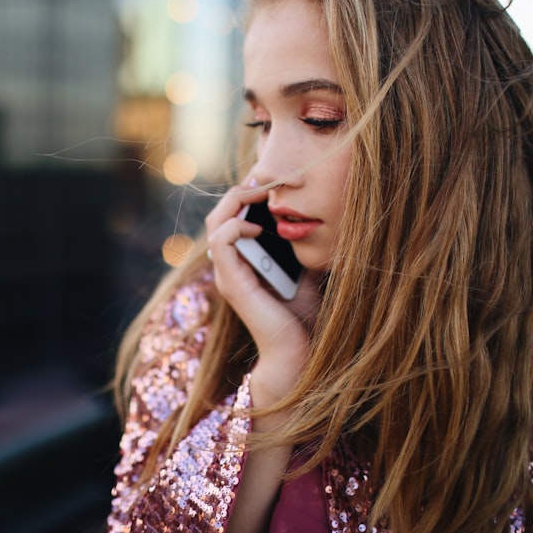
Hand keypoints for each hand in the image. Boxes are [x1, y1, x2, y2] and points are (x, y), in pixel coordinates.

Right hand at [205, 182, 319, 406]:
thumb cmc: (304, 319)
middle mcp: (230, 267)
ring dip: (237, 200)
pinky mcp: (232, 282)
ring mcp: (228, 275)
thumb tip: (317, 220)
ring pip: (215, 222)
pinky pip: (221, 239)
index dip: (248, 193)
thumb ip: (301, 249)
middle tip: (268, 178)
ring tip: (264, 191)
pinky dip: (238, 225)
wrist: (302, 354)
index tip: (275, 179)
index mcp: (243, 263)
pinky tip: (261, 226)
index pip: (232, 216)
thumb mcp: (306, 272)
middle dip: (242, 190)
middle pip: (219, 214)